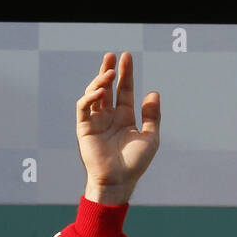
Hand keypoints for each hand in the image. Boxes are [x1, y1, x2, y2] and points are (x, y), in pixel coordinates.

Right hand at [76, 51, 160, 205]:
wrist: (119, 180)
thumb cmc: (135, 163)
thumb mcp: (150, 137)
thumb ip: (152, 116)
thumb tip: (153, 93)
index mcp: (124, 117)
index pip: (123, 90)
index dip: (125, 73)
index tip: (126, 57)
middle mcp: (109, 116)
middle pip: (107, 87)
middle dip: (108, 70)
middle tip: (111, 55)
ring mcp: (96, 121)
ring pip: (93, 93)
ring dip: (100, 81)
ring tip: (109, 73)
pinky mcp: (84, 128)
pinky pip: (83, 107)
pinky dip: (90, 96)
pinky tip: (101, 91)